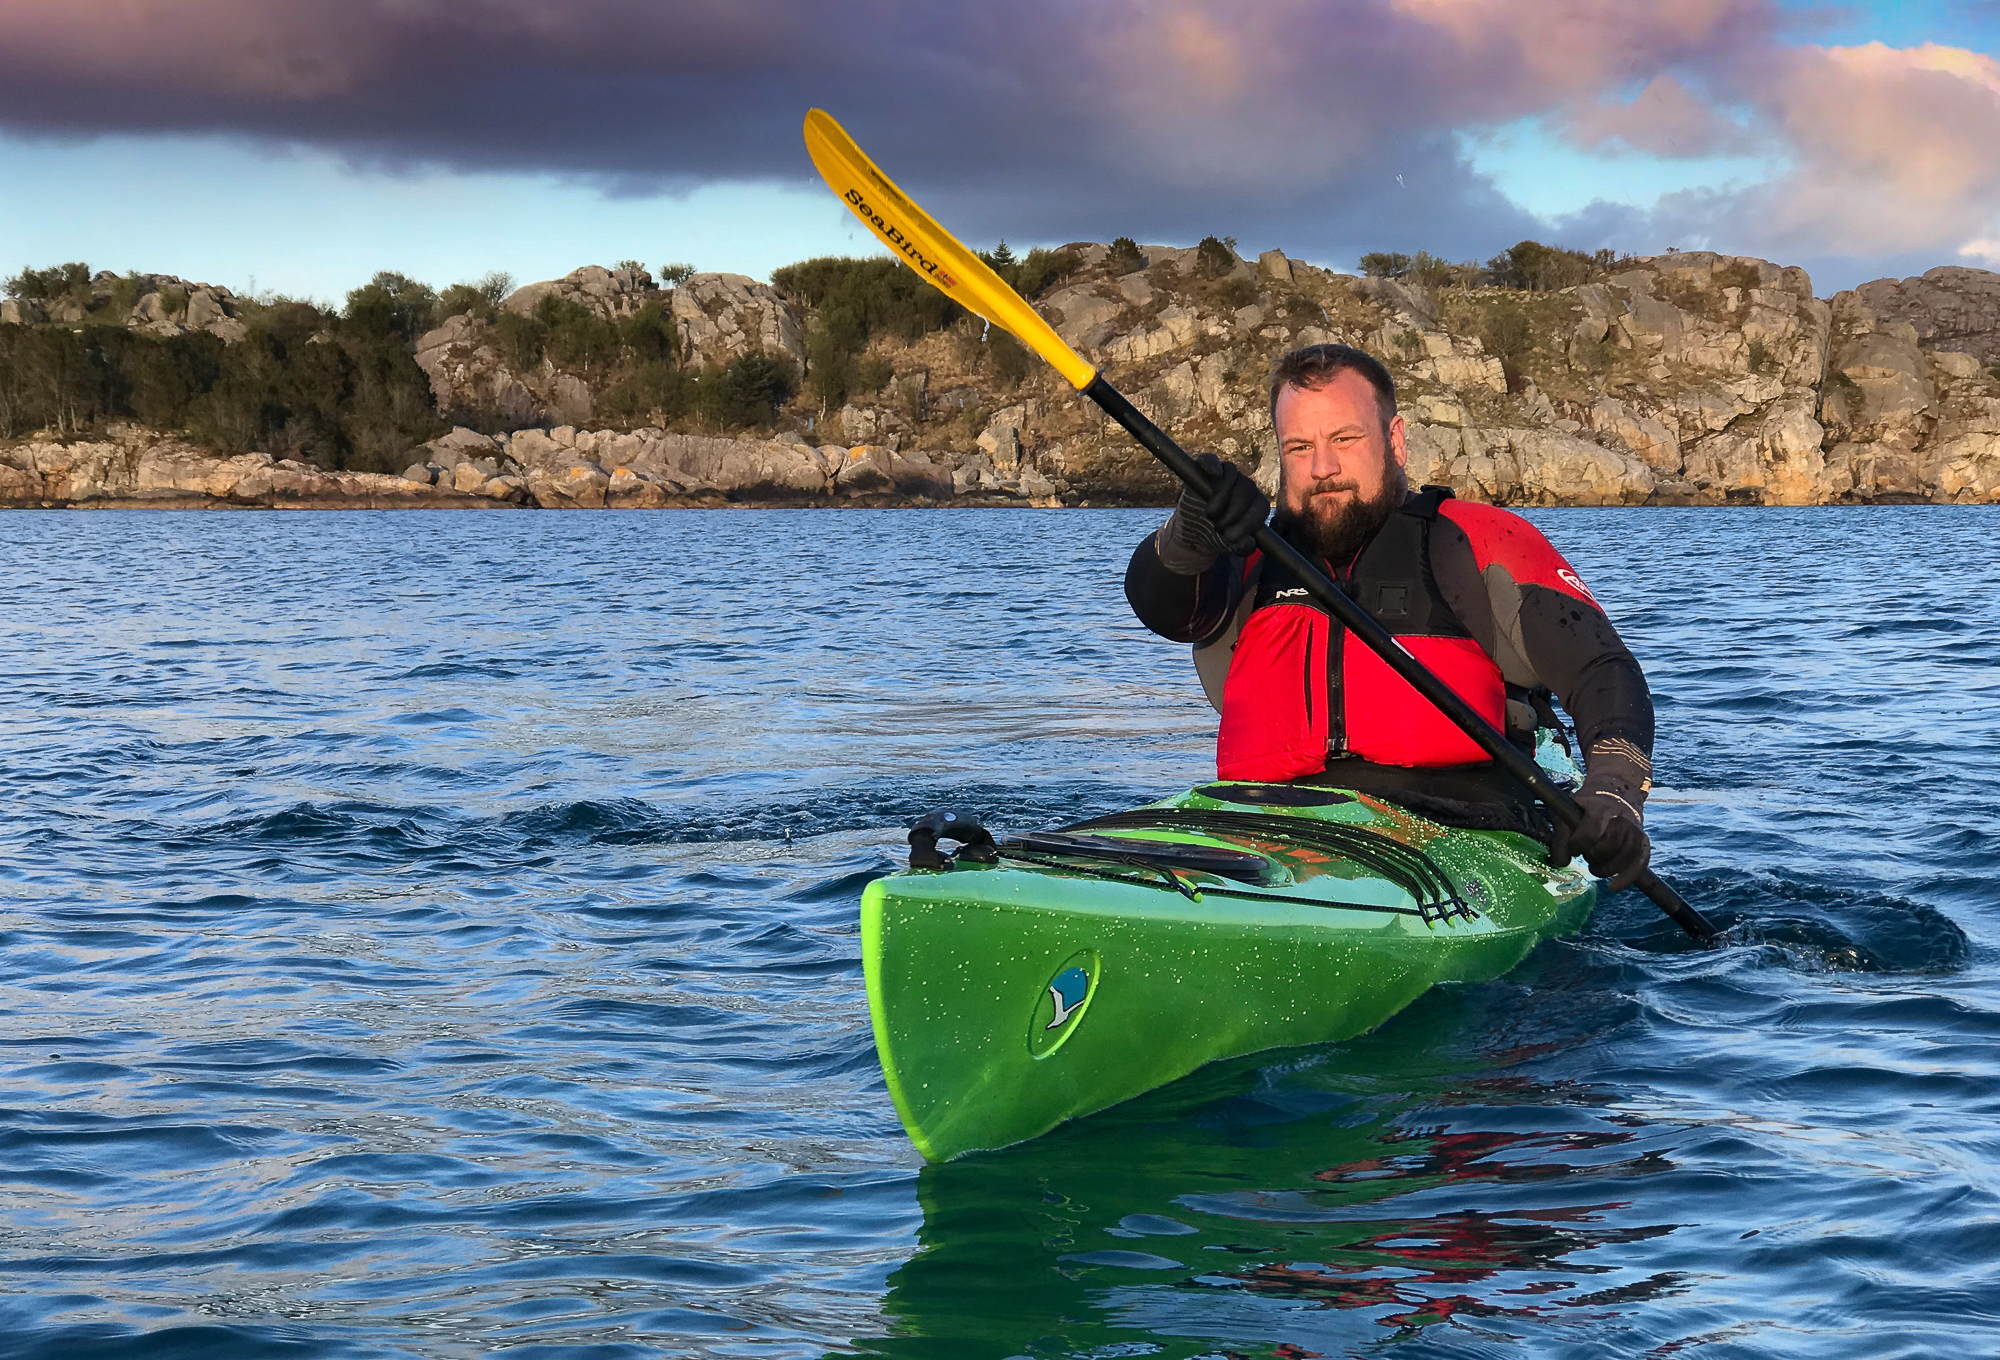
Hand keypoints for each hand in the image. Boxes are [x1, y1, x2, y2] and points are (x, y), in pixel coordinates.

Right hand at [1155, 453, 1268, 572]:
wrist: (1193, 532)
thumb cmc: (1216, 536)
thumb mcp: (1230, 545)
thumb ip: (1243, 547)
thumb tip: (1248, 542)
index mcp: (1255, 502)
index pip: (1262, 506)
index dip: (1249, 522)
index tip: (1232, 537)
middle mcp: (1244, 485)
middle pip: (1248, 489)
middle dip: (1234, 512)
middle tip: (1219, 527)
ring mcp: (1224, 475)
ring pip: (1233, 475)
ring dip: (1222, 497)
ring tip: (1211, 515)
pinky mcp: (1203, 470)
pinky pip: (1211, 459)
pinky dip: (1212, 465)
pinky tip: (1213, 475)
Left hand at [1549, 788, 1649, 892]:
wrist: (1616, 790)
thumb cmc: (1587, 805)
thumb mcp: (1568, 812)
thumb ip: (1561, 837)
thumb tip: (1561, 863)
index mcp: (1600, 808)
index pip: (1592, 831)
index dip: (1579, 844)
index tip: (1574, 848)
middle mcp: (1621, 818)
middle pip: (1610, 846)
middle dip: (1594, 856)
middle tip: (1586, 855)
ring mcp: (1635, 829)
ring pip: (1626, 856)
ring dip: (1607, 868)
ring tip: (1595, 868)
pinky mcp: (1642, 839)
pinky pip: (1641, 861)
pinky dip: (1628, 876)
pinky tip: (1614, 886)